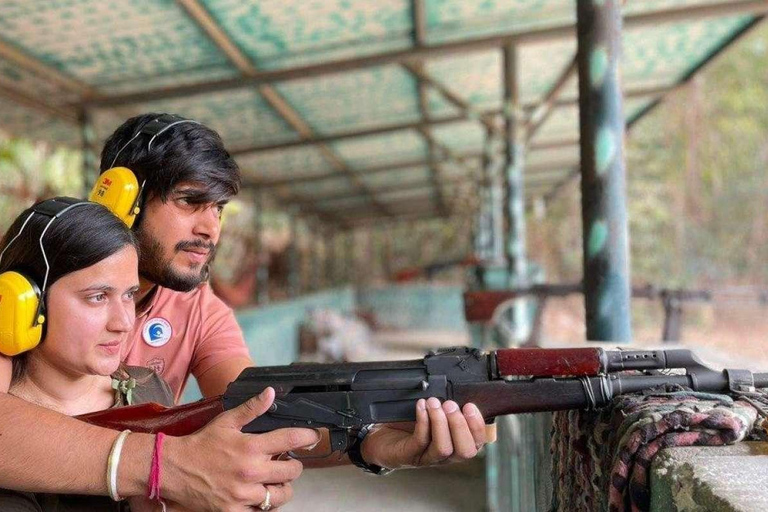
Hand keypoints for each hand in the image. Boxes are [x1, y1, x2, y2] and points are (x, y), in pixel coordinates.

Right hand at [162, 387, 319, 511]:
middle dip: (293, 465)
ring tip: (275, 481)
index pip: (291, 440)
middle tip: (287, 462)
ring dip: (282, 488)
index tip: (313, 437)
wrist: (174, 470)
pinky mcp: (234, 511)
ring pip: (281, 495)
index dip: (308, 437)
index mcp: (251, 447)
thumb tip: (270, 394)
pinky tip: (259, 495)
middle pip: (292, 471)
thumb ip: (251, 409)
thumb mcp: (226, 422)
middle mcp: (251, 472)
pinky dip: (264, 505)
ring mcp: (243, 494)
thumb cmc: (200, 445)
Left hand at [360, 398, 486, 469]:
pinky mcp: (409, 455)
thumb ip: (447, 408)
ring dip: (441, 423)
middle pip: (465, 451)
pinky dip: (423, 421)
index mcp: (455, 444)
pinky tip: (422, 407)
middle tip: (450, 405)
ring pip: (443, 448)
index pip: (477, 443)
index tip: (470, 406)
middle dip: (461, 425)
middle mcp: (445, 455)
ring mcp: (427, 457)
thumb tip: (458, 390)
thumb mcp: (433, 415)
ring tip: (434, 403)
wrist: (381, 438)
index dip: (477, 426)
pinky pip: (420, 441)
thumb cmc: (408, 425)